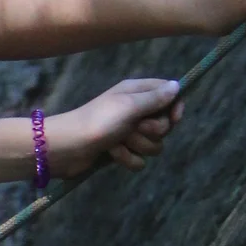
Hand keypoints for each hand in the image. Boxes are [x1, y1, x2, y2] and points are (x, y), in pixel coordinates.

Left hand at [48, 77, 181, 176]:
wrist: (68, 147)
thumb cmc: (98, 121)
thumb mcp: (130, 105)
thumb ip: (155, 98)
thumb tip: (177, 85)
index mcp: (136, 93)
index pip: (168, 95)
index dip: (175, 107)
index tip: (174, 118)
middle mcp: (134, 111)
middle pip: (164, 124)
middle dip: (152, 131)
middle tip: (135, 128)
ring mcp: (128, 133)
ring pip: (154, 145)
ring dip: (137, 146)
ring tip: (118, 141)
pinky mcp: (121, 151)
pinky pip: (139, 160)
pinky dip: (127, 158)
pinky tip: (111, 153)